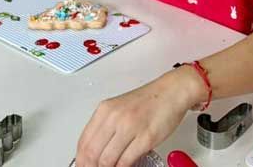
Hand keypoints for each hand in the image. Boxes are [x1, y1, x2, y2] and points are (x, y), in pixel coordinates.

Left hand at [73, 68, 203, 166]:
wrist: (171, 92)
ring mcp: (130, 127)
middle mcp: (114, 117)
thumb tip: (94, 151)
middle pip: (91, 153)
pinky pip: (126, 161)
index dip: (80, 160)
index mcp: (105, 110)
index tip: (83, 166)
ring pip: (106, 160)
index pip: (83, 142)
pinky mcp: (145, 137)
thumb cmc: (148, 101)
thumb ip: (105, 128)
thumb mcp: (119, 109)